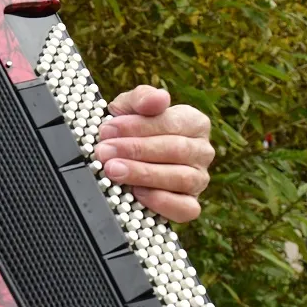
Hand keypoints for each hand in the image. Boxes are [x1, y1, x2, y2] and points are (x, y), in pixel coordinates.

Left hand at [92, 85, 213, 222]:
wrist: (126, 157)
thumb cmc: (132, 130)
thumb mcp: (130, 107)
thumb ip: (142, 98)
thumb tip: (159, 98)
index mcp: (194, 122)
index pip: (171, 123)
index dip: (138, 127)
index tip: (108, 130)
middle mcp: (202, 151)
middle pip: (176, 150)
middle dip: (135, 151)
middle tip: (104, 152)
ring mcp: (200, 180)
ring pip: (181, 178)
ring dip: (143, 174)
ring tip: (113, 170)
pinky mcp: (191, 205)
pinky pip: (185, 208)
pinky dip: (161, 202)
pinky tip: (136, 193)